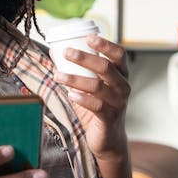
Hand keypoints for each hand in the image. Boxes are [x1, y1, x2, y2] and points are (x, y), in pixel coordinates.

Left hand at [50, 35, 131, 159]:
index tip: (88, 37)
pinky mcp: (110, 118)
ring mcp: (118, 103)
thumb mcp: (88, 86)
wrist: (108, 139)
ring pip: (98, 87)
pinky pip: (97, 106)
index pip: (119, 54)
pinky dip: (82, 99)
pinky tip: (70, 95)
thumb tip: (54, 51)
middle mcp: (123, 87)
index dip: (106, 44)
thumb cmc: (97, 107)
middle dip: (85, 58)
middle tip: (66, 52)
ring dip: (75, 79)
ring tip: (58, 75)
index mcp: (120, 75)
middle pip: (106, 67)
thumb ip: (75, 70)